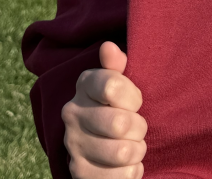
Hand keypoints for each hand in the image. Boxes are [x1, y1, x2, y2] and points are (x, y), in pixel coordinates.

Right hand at [61, 41, 146, 177]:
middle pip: (120, 123)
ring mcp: (73, 144)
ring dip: (137, 150)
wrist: (103, 140)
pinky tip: (126, 163)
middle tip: (136, 126)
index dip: (133, 97)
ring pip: (123, 152)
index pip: (113, 86)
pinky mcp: (79, 172)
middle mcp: (72, 113)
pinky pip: (122, 176)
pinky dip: (132, 171)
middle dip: (139, 126)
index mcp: (84, 84)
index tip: (135, 101)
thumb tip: (109, 47)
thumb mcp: (122, 79)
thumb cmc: (120, 103)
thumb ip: (118, 64)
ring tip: (132, 144)